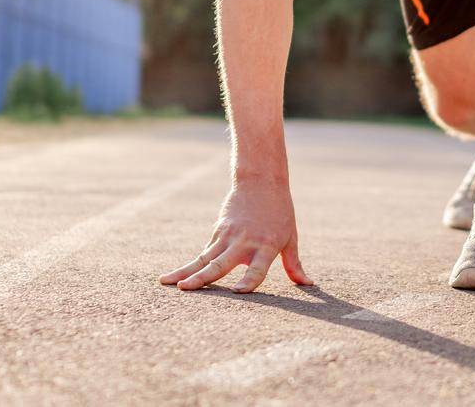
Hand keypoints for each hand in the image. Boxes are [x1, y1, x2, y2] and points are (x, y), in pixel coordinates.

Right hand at [158, 181, 312, 292]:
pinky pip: (204, 253)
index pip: (257, 268)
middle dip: (202, 278)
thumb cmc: (280, 212)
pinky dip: (190, 265)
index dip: (249, 280)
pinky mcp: (218, 231)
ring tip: (166, 282)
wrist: (261, 180)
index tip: (238, 292)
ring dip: (185, 271)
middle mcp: (245, 242)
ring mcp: (228, 236)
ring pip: (204, 258)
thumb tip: (308, 284)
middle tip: (185, 289)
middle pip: (221, 264)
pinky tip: (173, 276)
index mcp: (267, 246)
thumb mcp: (290, 237)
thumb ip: (294, 263)